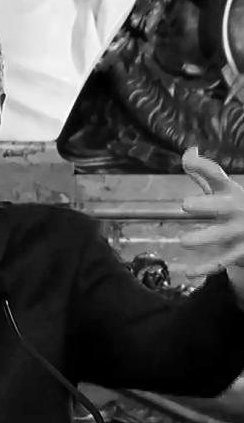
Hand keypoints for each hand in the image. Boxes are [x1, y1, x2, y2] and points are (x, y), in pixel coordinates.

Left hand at [179, 147, 243, 277]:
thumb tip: (189, 151)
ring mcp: (239, 231)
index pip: (217, 176)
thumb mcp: (222, 188)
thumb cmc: (235, 203)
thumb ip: (203, 171)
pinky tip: (189, 272)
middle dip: (206, 205)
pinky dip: (205, 268)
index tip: (190, 159)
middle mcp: (236, 208)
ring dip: (203, 239)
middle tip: (186, 204)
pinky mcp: (239, 251)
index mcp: (231, 191)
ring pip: (220, 235)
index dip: (204, 168)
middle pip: (221, 206)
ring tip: (184, 241)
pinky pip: (221, 261)